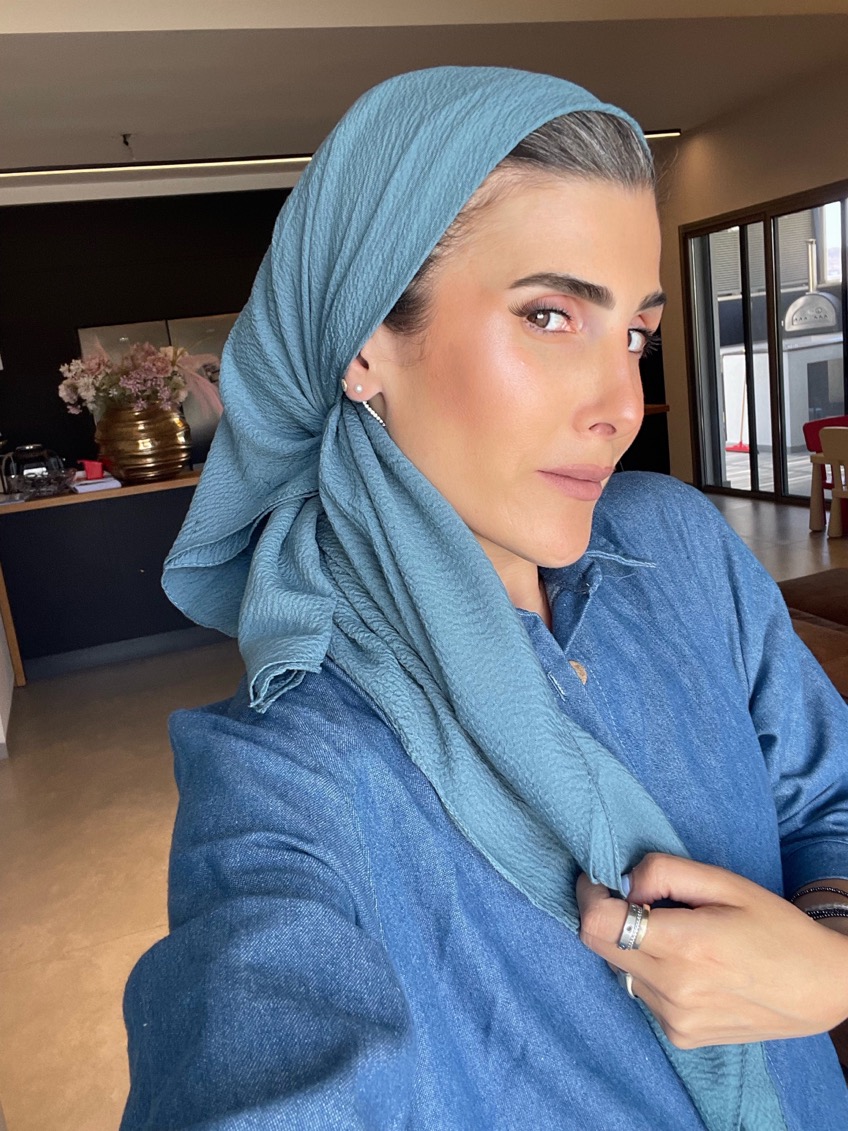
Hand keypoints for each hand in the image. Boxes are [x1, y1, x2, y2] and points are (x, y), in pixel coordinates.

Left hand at [577, 853, 847, 1048]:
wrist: (821, 988)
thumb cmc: (775, 926)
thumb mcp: (724, 882)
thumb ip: (664, 872)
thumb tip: (624, 884)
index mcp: (684, 947)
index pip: (597, 924)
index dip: (589, 895)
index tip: (599, 879)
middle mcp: (672, 990)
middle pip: (599, 946)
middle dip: (607, 916)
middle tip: (639, 899)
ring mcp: (675, 1019)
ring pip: (619, 969)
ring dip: (632, 945)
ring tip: (677, 935)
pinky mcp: (681, 1036)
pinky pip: (642, 993)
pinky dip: (651, 973)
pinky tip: (688, 965)